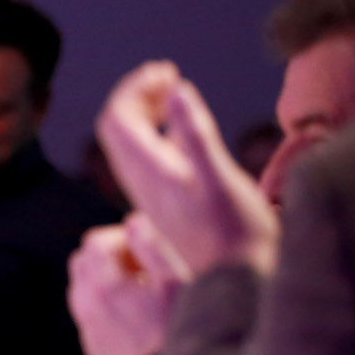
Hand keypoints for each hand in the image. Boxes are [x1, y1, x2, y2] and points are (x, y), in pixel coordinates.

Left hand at [67, 216, 184, 354]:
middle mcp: (88, 305)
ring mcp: (87, 327)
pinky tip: (135, 310)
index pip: (95, 242)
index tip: (145, 247)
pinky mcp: (93, 345)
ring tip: (140, 286)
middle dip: (108, 254)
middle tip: (142, 263)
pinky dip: (103, 301)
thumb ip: (153, 246)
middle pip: (82, 261)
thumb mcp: (177, 281)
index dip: (121, 237)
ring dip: (104, 277)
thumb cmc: (182, 329)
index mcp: (105, 284)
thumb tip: (133, 222)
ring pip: (81, 286)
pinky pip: (88, 312)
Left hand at [96, 62, 277, 277]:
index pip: (117, 119)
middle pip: (118, 128)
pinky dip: (159, 135)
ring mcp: (152, 196)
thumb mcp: (218, 177)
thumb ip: (194, 133)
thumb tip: (175, 89)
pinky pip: (148, 160)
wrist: (238, 283)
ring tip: (174, 96)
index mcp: (149, 173)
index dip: (135, 88)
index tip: (167, 71)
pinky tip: (183, 134)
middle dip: (138, 95)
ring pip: (131, 145)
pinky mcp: (166, 205)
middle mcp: (142, 185)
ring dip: (147, 114)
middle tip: (169, 78)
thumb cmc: (236, 232)